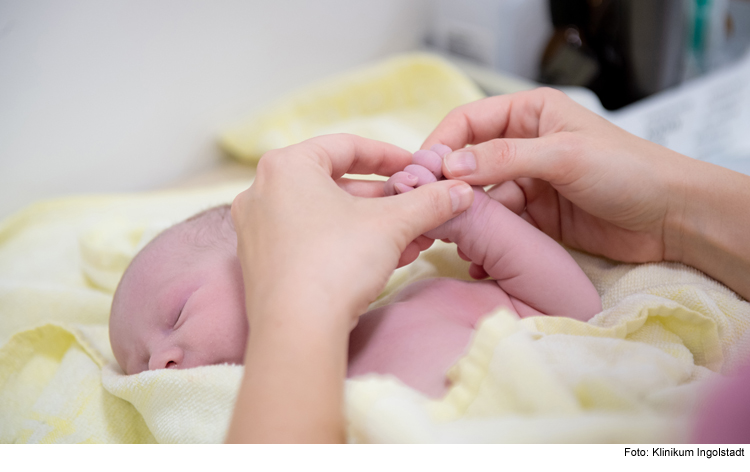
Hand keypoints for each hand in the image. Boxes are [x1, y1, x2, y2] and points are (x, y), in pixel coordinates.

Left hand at [231, 133, 473, 326]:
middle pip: (336, 183)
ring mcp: (258, 228)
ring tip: (410, 239)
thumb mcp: (393, 225)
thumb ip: (429, 202)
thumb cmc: (336, 263)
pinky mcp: (260, 262)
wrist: (295, 331)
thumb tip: (460, 192)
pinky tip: (382, 259)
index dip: (390, 156)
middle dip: (385, 199)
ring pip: (325, 215)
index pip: (347, 147)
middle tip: (417, 208)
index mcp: (287, 166)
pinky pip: (310, 239)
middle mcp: (263, 191)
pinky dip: (345, 243)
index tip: (417, 168)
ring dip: (371, 225)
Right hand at [422, 87, 689, 263]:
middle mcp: (523, 145)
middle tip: (425, 209)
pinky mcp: (534, 216)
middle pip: (468, 161)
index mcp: (529, 113)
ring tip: (451, 239)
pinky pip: (499, 224)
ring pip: (480, 197)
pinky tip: (477, 257)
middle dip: (448, 184)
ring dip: (466, 217)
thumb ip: (504, 159)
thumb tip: (450, 168)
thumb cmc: (627, 170)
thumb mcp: (563, 156)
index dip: (441, 144)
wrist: (671, 217)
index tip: (421, 173)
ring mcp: (527, 182)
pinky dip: (486, 239)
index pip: (468, 122)